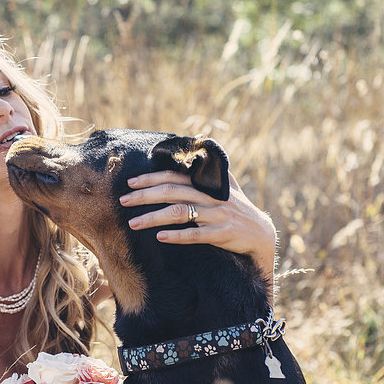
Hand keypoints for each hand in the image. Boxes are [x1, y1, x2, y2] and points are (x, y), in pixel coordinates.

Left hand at [119, 171, 276, 282]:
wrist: (261, 233)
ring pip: (179, 213)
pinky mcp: (222, 233)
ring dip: (153, 217)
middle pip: (172, 192)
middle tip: (123, 201)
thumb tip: (199, 145)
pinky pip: (195, 234)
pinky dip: (177, 236)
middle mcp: (210, 196)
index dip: (151, 178)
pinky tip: (160, 238)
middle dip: (144, 196)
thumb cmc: (238, 208)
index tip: (130, 183)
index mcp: (207, 184)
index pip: (174, 176)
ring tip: (133, 224)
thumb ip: (210, 169)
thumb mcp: (227, 185)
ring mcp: (216, 214)